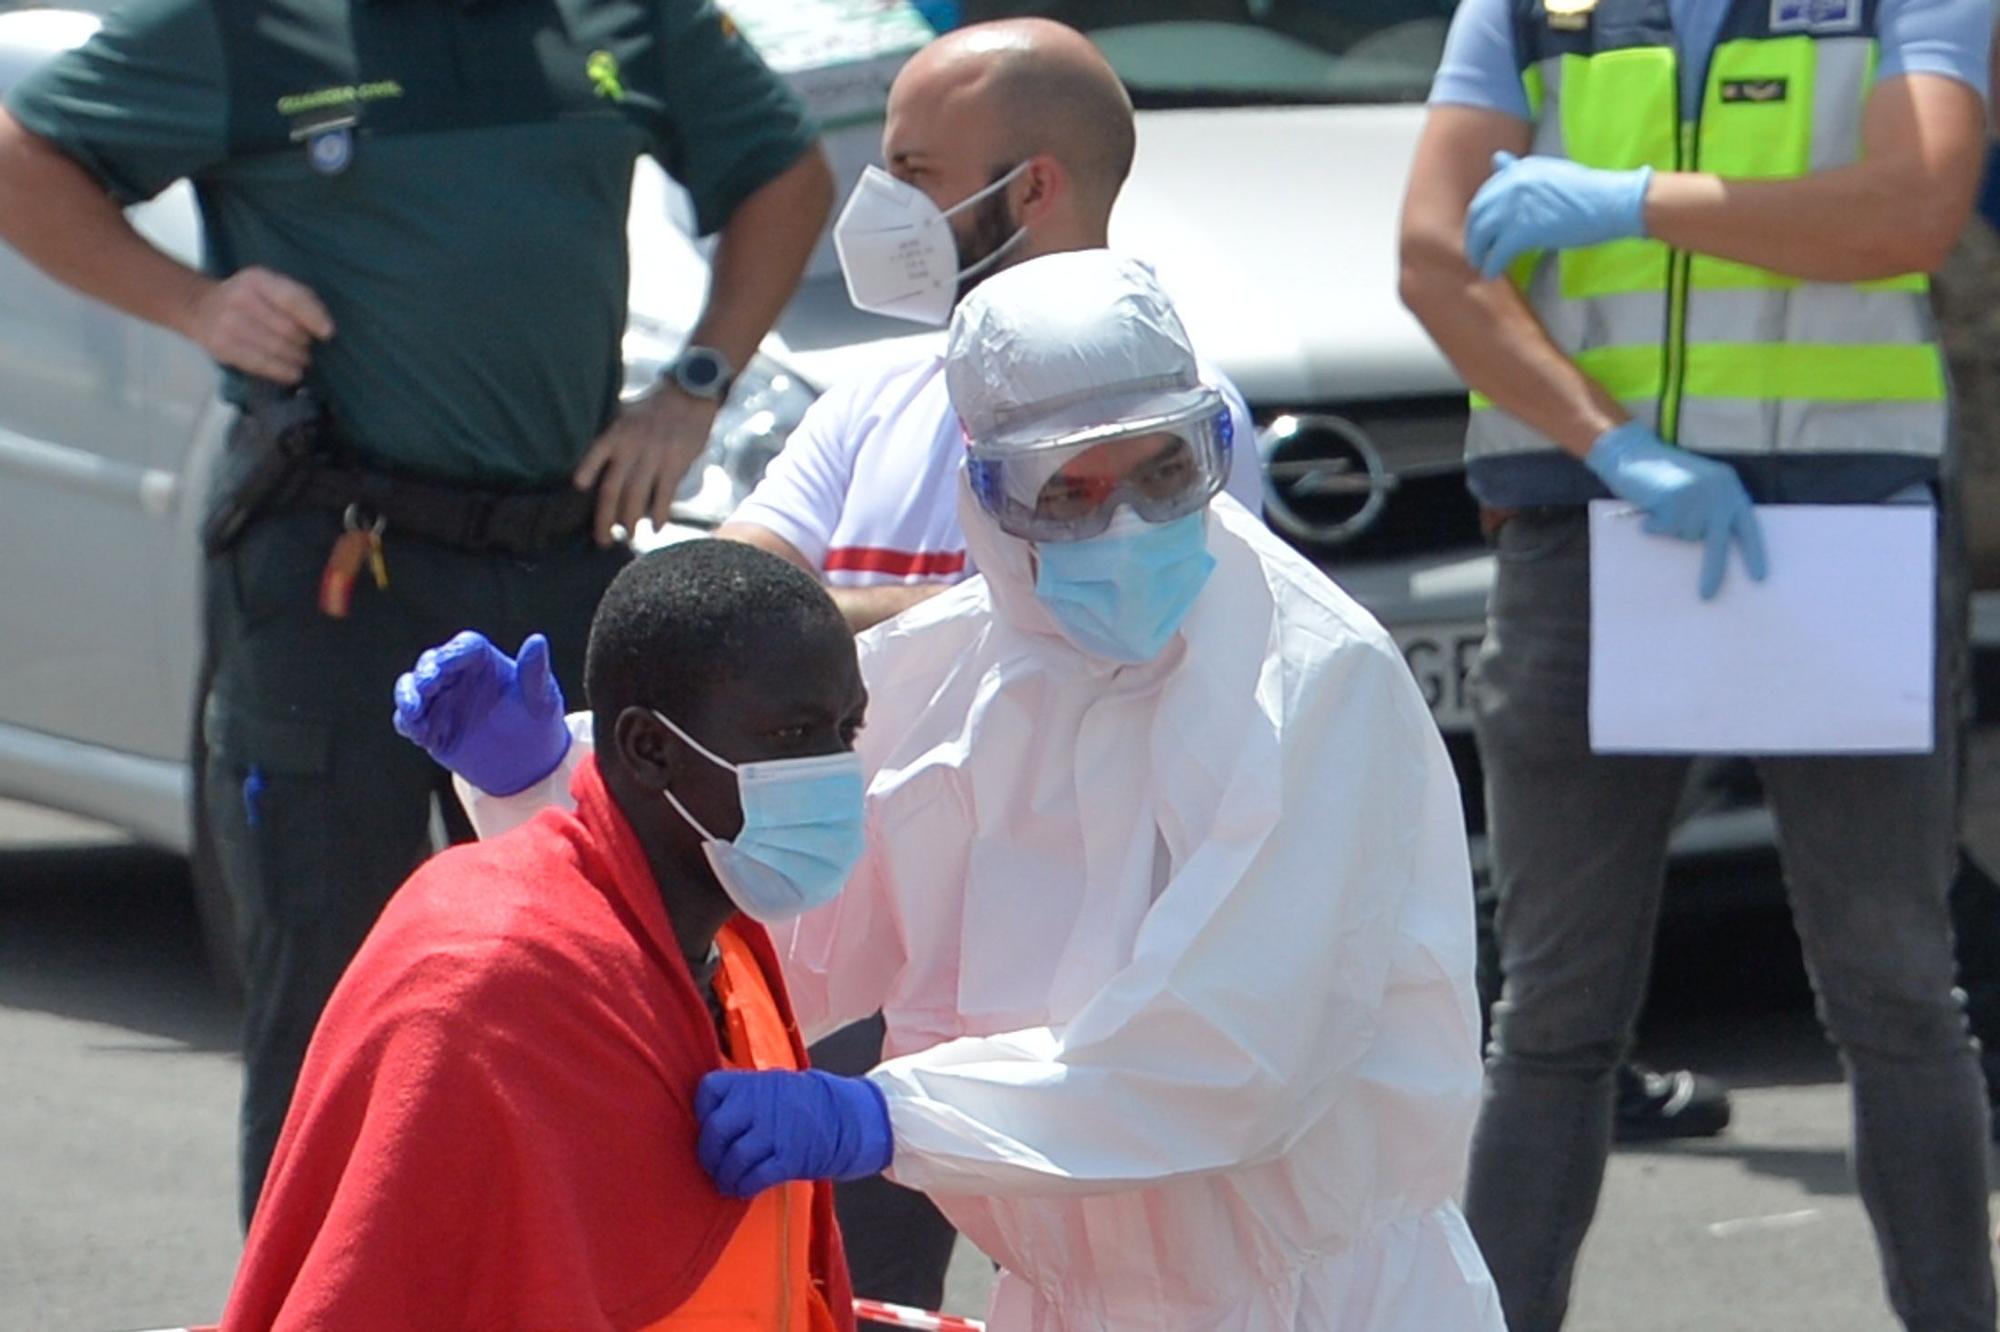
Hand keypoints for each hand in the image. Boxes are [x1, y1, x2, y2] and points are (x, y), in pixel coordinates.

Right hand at [180, 266, 334, 383]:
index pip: (291, 299)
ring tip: (303, 360)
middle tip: (309, 348)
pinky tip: (293, 374)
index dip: (313, 318)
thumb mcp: (270, 285)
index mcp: (257, 279)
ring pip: (276, 348)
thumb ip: (299, 298)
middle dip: (305, 343)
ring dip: (297, 359)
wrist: (200, 306)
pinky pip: (259, 364)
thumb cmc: (248, 297)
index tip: (328, 334)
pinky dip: (282, 372)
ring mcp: (228, 324)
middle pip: (287, 329)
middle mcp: (240, 299)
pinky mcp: (222, 347)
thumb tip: (325, 327)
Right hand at [391, 631, 569, 795]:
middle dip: (424, 674)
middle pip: (431, 663)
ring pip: (411, 687)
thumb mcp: (542, 699)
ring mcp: (440, 699)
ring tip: (413, 711)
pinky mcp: (429, 724)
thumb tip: (537, 640)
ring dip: (407, 696)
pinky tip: (419, 735)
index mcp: (485, 661)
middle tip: (426, 688)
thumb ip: (535, 672)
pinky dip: (408, 724)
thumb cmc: (537, 722)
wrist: (526, 762)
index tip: (443, 665)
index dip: (452, 653)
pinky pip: (409, 720)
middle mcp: (457, 674)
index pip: (465, 647)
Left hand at [573, 384, 719, 546]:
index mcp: (616, 433)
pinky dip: (659, 514)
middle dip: (605, 519)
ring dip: (630, 522)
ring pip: (636, 496)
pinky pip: (664, 494)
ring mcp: (654, 456)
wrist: (691, 395)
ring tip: (628, 538)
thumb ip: (612, 437)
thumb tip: (596, 462)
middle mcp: (631, 446)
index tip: (579, 488)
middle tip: (603, 541)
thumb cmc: (655, 407)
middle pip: (612, 488)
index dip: (587, 471)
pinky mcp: (675, 463)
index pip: (595, 454)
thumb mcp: (625, 413)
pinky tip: (656, 528)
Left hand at [695, 1069, 892, 1197]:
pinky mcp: (790, 1157)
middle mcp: (761, 1103)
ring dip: (726, 1176)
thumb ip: (747, 1095)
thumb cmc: (809, 1103)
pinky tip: (744, 1190)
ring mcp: (776, 1131)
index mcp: (755, 1081)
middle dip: (709, 1153)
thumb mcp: (776, 1083)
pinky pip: (756, 1177)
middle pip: (716, 1129)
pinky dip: (745, 1187)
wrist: (851, 1118)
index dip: (702, 1110)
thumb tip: (714, 1115)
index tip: (708, 1124)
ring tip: (728, 1183)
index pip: (709, 1090)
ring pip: (734, 1158)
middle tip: (713, 1164)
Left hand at [1465, 152, 1652, 279]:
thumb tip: (1495, 159)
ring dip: (1478, 253)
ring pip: (1482, 234)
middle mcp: (1512, 183)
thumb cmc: (1587, 191)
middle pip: (1478, 214)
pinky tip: (1492, 274)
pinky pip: (1498, 253)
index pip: (1485, 194)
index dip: (1480, 217)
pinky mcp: (1524, 230)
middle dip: (1473, 236)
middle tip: (1475, 252)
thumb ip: (1519, 170)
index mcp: (1519, 169)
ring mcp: (1516, 206)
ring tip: (1481, 265)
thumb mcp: (1548, 172)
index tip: (1481, 231)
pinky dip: (1492, 266)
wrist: (1612, 202)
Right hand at [1585, 422, 1769, 599]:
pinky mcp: (1673, 499)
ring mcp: (1696, 495)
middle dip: (1713, 570)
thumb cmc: (1663, 474)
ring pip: (1685, 536)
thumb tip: (1711, 547)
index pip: (1748, 525)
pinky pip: (1663, 530)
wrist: (1633, 452)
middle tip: (1707, 595)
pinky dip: (1652, 525)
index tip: (1758, 578)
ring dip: (1671, 529)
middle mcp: (1718, 489)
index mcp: (1729, 485)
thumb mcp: (1698, 488)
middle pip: (1717, 541)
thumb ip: (1710, 510)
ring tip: (1661, 506)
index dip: (1754, 553)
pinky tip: (1648, 507)